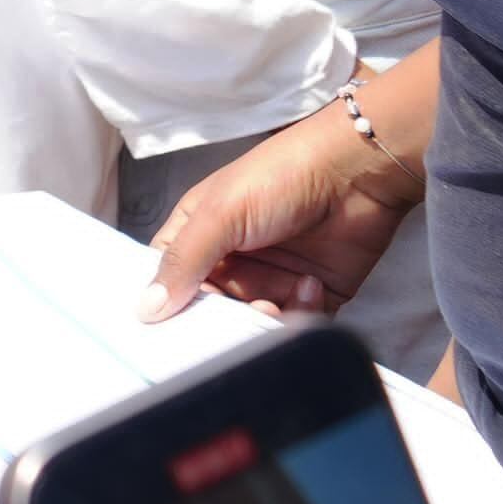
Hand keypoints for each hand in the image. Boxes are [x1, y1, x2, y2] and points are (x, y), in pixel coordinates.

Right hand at [144, 102, 421, 324]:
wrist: (358, 171)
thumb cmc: (278, 178)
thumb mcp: (219, 215)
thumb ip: (183, 263)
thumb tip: (144, 311)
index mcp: (198, 235)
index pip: (166, 281)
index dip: (163, 306)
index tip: (164, 332)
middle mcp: (231, 262)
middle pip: (209, 312)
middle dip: (219, 323)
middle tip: (229, 321)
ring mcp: (271, 280)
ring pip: (252, 325)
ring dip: (261, 323)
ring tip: (274, 304)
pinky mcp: (312, 295)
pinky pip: (296, 326)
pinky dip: (300, 316)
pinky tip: (311, 285)